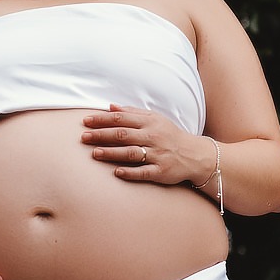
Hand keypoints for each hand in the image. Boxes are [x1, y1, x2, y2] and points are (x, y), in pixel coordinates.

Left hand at [81, 104, 210, 185]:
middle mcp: (152, 137)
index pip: (122, 118)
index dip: (102, 119)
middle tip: (84, 137)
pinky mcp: (161, 171)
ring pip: (131, 153)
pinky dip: (130, 172)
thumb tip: (110, 106)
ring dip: (112, 153)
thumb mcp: (154, 119)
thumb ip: (132, 112)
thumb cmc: (170, 135)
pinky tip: (116, 172)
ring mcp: (157, 155)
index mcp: (149, 122)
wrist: (195, 155)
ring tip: (94, 153)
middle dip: (102, 135)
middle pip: (123, 135)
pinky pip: (144, 172)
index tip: (86, 121)